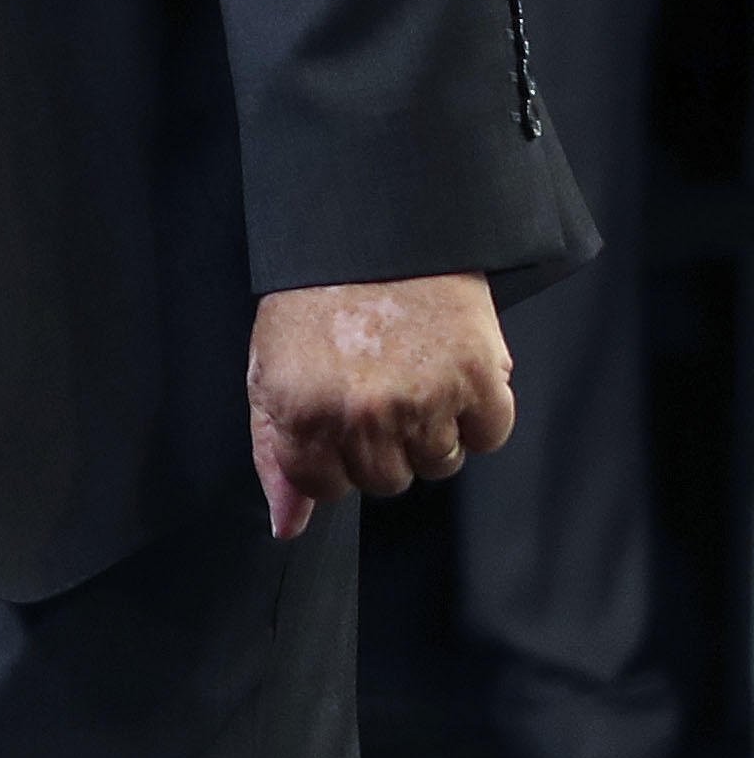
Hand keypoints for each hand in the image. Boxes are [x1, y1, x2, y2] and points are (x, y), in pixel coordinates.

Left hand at [250, 273, 514, 536]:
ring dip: (431, 428)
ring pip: (439, 464)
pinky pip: (488, 435)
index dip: (332, 458)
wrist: (372, 232)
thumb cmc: (314, 300)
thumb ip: (275, 452)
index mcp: (302, 414)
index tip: (336, 421)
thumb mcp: (269, 369)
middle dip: (380, 444)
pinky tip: (450, 369)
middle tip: (374, 385)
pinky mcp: (478, 380)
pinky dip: (478, 410)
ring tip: (410, 370)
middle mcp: (363, 416)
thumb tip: (289, 526)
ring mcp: (423, 401)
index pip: (325, 487)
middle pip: (386, 481)